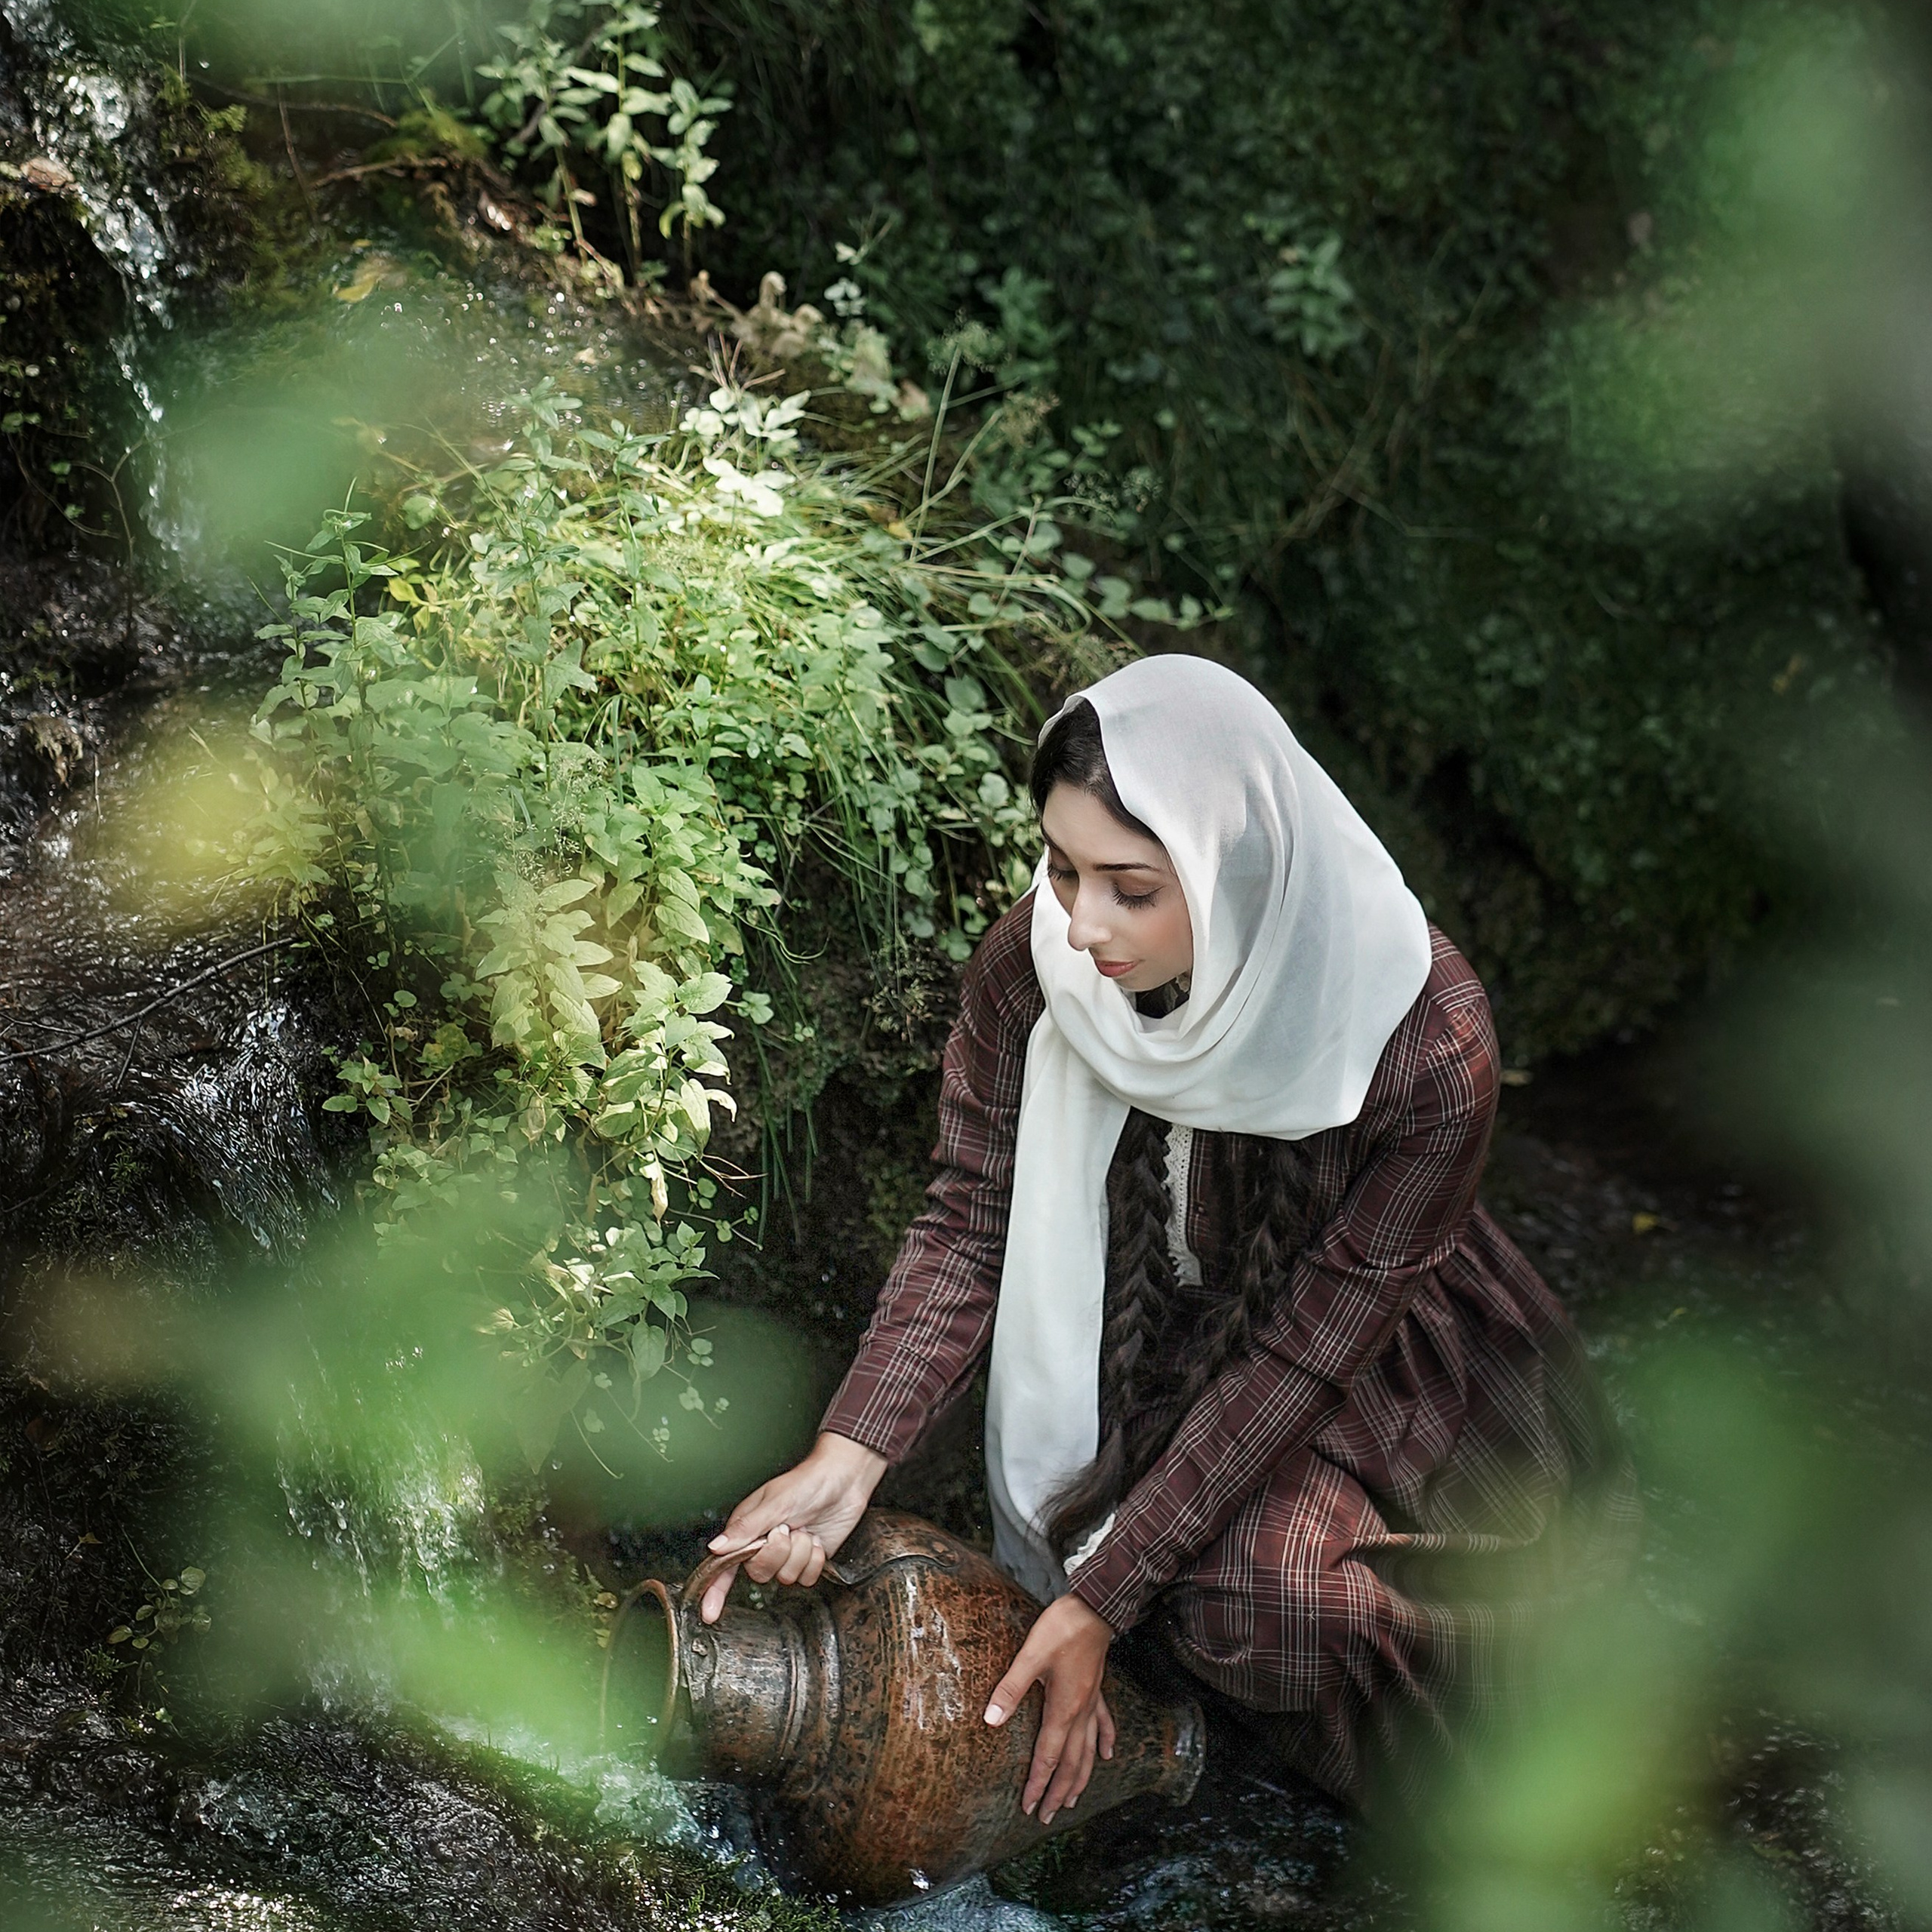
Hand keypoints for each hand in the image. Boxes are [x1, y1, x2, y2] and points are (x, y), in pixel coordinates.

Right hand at [699, 1432, 886, 1623]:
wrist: (844, 1481)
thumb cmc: (806, 1482)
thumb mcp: (775, 1502)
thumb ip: (745, 1528)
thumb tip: (715, 1548)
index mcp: (749, 1528)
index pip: (725, 1563)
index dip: (716, 1589)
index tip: (708, 1614)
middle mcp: (765, 1543)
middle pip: (759, 1572)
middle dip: (776, 1553)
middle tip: (786, 1530)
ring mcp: (788, 1553)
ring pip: (785, 1577)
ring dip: (799, 1553)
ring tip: (805, 1530)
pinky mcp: (809, 1560)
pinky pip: (806, 1578)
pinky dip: (814, 1560)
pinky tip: (817, 1541)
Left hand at [984, 1593, 1116, 1824]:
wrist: (1093, 1610)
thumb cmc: (1060, 1630)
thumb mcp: (1029, 1657)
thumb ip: (1010, 1689)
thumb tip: (991, 1720)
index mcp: (1063, 1709)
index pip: (1048, 1757)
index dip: (1038, 1784)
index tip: (1030, 1808)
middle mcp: (1081, 1713)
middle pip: (1071, 1763)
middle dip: (1058, 1792)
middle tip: (1048, 1817)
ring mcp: (1092, 1703)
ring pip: (1089, 1751)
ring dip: (1080, 1778)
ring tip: (1073, 1801)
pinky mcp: (1097, 1690)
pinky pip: (1104, 1724)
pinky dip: (1106, 1742)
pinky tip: (1109, 1755)